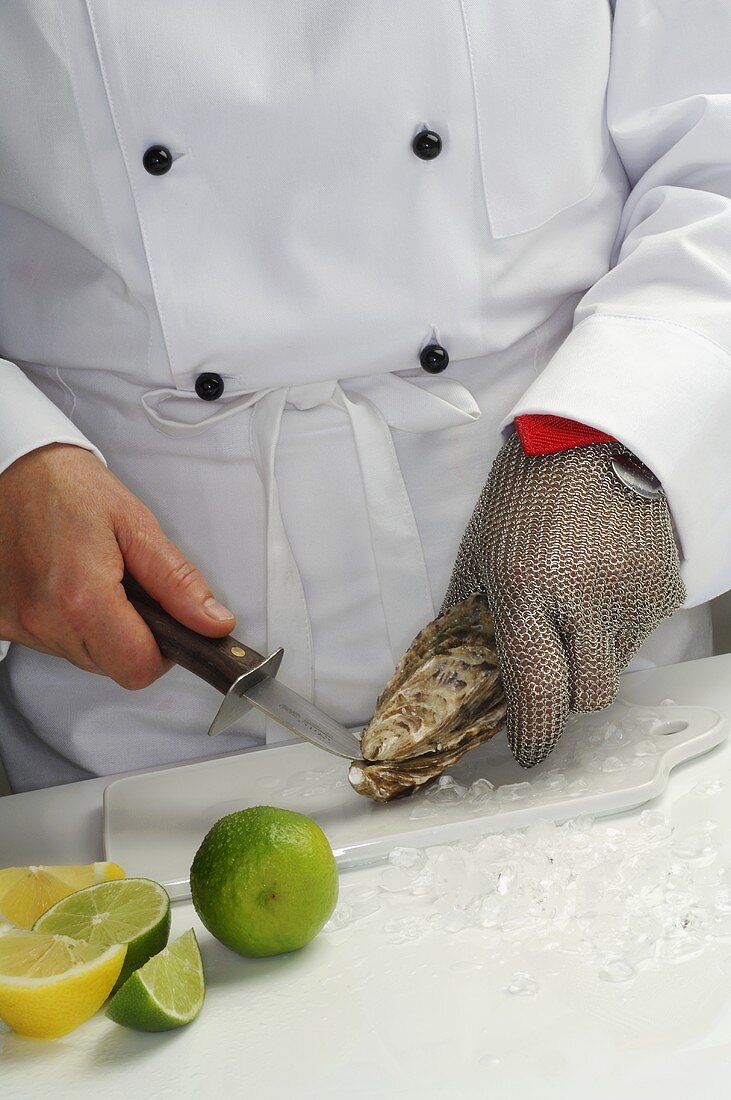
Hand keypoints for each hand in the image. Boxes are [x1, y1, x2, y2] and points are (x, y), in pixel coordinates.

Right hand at [0, 444, 235, 687]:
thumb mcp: (136, 525)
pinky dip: (69, 622)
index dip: (165, 651)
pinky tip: (68, 584)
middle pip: (112, 666)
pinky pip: (53, 642)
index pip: (139, 668)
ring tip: (95, 578)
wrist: (11, 468)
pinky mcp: (3, 622)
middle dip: (134, 637)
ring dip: (100, 630)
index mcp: (83, 597)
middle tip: (131, 589)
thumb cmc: (65, 485)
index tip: (169, 625)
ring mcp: (20, 624)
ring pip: (84, 657)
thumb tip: (212, 622)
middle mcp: (46, 620)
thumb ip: (177, 581)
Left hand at [442, 435, 684, 765]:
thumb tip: (454, 663)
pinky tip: (600, 585)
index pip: (537, 690)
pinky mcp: (664, 587)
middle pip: (586, 697)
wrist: (595, 433)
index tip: (525, 750)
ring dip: (589, 659)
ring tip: (573, 605)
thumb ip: (466, 611)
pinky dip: (616, 629)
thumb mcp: (481, 546)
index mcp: (525, 586)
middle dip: (563, 699)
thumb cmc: (529, 486)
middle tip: (547, 672)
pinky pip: (640, 635)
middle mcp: (584, 597)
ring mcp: (632, 594)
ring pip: (614, 668)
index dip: (531, 735)